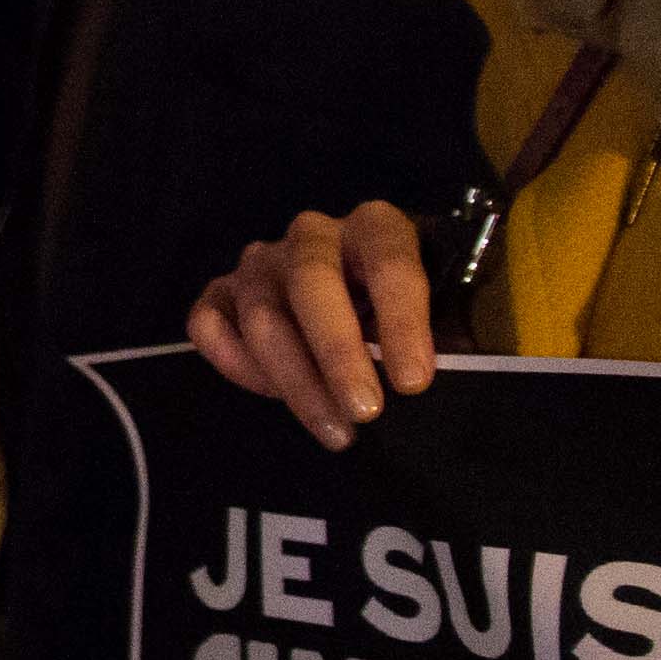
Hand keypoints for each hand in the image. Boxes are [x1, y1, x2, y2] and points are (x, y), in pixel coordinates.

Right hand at [186, 203, 435, 450]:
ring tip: (338, 432)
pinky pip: (209, 326)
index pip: (389, 262)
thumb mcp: (449, 320)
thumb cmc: (414, 317)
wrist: (366, 305)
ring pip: (262, 315)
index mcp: (377, 227)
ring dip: (296, 379)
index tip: (413, 384)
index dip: (401, 322)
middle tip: (366, 411)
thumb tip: (441, 380)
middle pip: (311, 282)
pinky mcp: (223, 293)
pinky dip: (234, 363)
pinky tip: (272, 395)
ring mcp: (261, 263)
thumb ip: (451, 339)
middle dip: (337, 352)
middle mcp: (313, 235)